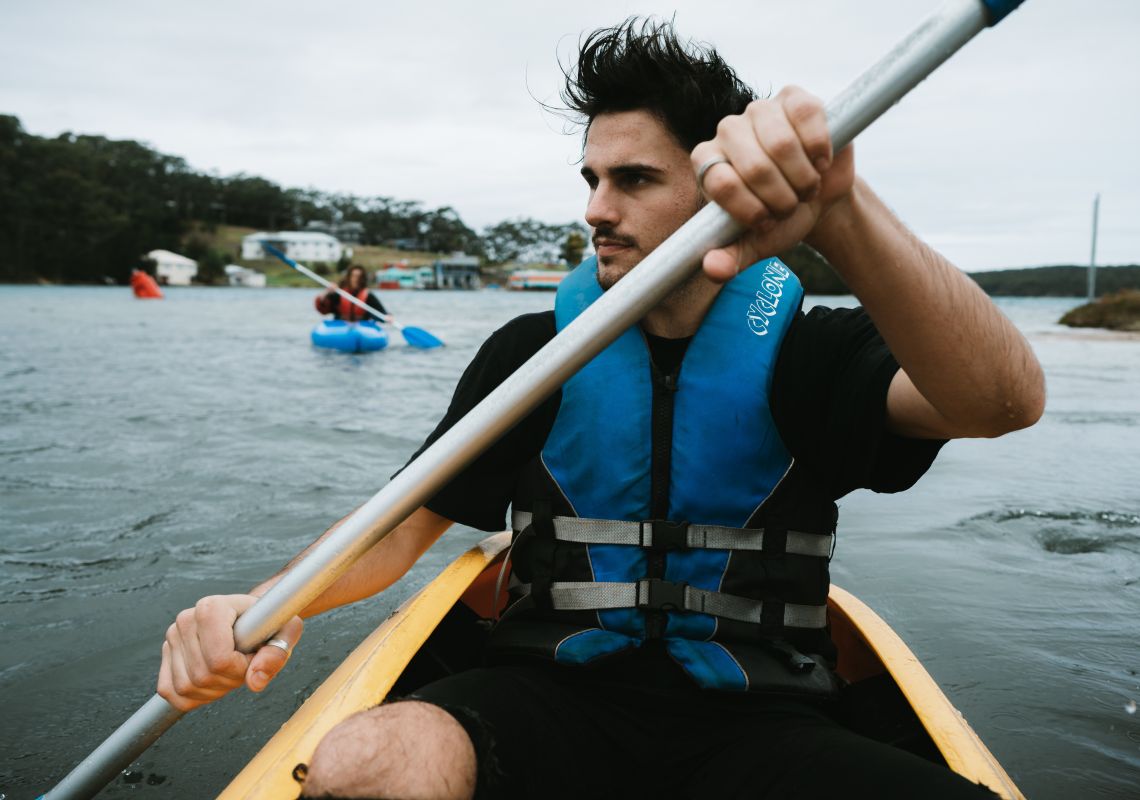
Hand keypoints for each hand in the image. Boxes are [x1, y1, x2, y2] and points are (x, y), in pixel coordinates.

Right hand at [157, 594, 303, 711]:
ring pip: (186, 687)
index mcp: (211, 607)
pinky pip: (172, 693)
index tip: (253, 656)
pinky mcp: (166, 657)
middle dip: (230, 680)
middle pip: (203, 676)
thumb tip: (255, 681)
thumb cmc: (270, 622)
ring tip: (231, 669)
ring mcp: (172, 638)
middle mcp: (185, 620)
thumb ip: (275, 654)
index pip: (219, 659)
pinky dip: (195, 697)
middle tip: (244, 664)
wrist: (252, 617)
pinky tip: (214, 681)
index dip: (241, 668)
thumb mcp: (286, 631)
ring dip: (214, 690)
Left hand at [691, 86, 854, 281]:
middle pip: (754, 166)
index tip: (767, 221)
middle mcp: (727, 130)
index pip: (721, 183)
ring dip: (803, 177)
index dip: (751, 209)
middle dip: (782, 197)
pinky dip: (819, 149)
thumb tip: (713, 269)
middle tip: (791, 204)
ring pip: (781, 143)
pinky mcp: (793, 98)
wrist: (821, 198)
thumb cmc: (781, 218)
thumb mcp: (756, 244)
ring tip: (806, 186)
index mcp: (707, 162)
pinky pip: (807, 117)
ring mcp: (760, 110)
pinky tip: (821, 162)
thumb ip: (731, 259)